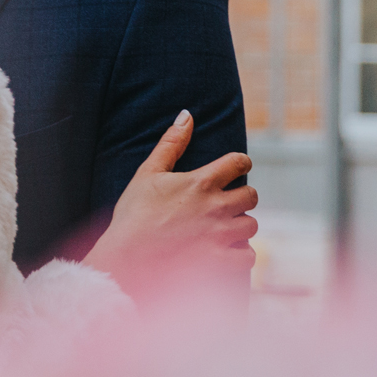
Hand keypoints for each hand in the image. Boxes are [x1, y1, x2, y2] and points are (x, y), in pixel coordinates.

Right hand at [82, 110, 256, 296]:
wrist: (125, 258)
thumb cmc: (133, 215)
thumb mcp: (147, 173)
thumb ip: (170, 143)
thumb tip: (187, 115)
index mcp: (201, 182)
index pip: (239, 162)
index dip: (241, 163)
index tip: (236, 169)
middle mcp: (216, 207)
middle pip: (251, 196)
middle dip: (242, 198)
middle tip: (227, 204)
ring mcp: (220, 235)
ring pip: (251, 226)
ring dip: (240, 227)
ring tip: (224, 230)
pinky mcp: (219, 261)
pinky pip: (247, 257)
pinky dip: (241, 256)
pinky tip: (226, 254)